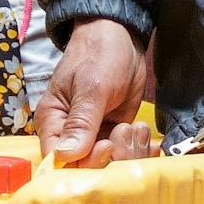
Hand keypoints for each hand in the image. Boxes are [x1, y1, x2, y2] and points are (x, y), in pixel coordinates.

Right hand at [34, 20, 152, 167]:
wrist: (121, 35)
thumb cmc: (99, 54)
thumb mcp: (91, 87)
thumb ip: (80, 123)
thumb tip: (65, 156)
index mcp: (52, 122)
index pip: (58, 160)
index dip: (82, 162)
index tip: (107, 146)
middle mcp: (70, 134)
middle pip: (85, 167)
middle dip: (111, 157)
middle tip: (126, 132)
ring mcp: (94, 135)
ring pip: (109, 164)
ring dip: (129, 153)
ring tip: (138, 129)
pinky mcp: (114, 132)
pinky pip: (124, 153)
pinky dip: (139, 151)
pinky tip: (150, 141)